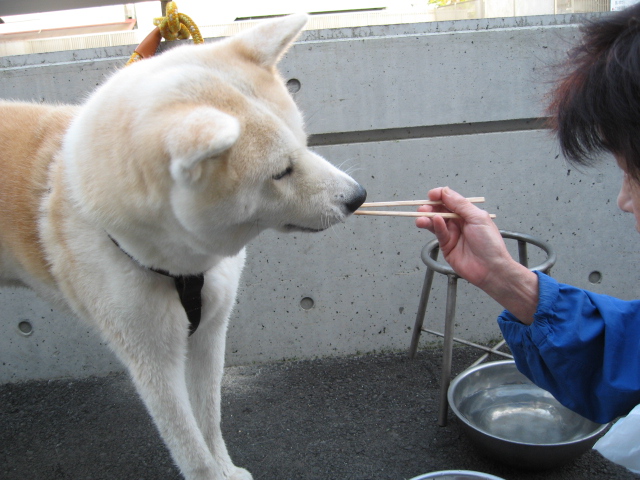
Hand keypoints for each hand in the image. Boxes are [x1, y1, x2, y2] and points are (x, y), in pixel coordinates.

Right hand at [415, 187, 537, 323]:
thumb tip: (445, 191)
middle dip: (430, 208)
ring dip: (427, 218)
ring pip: (436, 222)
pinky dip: (436, 227)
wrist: (490, 268)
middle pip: (440, 211)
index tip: (431, 195)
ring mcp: (452, 234)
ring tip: (421, 218)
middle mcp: (459, 222)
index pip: (451, 200)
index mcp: (468, 213)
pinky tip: (434, 222)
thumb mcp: (477, 218)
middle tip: (423, 208)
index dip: (440, 196)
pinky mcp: (446, 246)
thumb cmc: (490, 244)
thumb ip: (460, 204)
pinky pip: (439, 234)